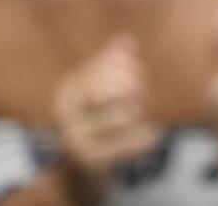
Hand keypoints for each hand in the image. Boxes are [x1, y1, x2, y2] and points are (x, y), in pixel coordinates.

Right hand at [52, 36, 160, 198]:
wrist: (77, 176)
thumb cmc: (93, 127)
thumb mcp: (95, 95)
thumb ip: (109, 67)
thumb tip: (126, 41)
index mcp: (66, 92)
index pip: (102, 68)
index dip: (128, 68)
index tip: (140, 73)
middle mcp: (66, 114)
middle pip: (111, 88)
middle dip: (136, 88)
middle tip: (145, 95)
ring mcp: (77, 139)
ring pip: (125, 114)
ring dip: (143, 113)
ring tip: (146, 115)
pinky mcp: (93, 162)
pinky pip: (131, 142)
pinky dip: (146, 136)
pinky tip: (151, 134)